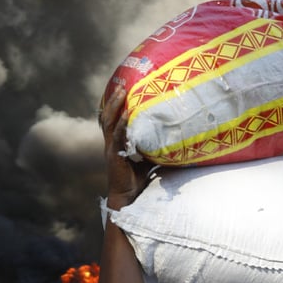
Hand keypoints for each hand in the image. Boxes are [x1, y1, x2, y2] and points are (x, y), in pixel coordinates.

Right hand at [100, 87, 152, 207]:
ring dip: (114, 105)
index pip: (113, 121)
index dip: (114, 106)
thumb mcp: (148, 160)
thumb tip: (175, 140)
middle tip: (121, 84)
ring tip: (121, 91)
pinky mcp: (114, 155)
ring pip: (109, 122)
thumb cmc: (138, 180)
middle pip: (108, 116)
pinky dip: (122, 123)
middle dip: (113, 100)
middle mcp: (111, 143)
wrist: (128, 198)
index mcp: (116, 143)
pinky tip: (126, 113)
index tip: (121, 90)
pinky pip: (117, 136)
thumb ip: (154, 148)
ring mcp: (111, 148)